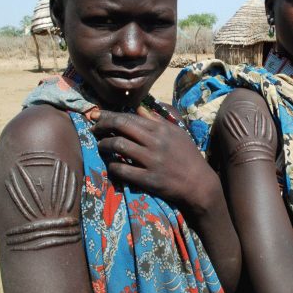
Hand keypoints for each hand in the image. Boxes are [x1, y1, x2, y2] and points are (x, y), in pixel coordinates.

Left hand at [90, 107, 220, 215]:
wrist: (199, 183)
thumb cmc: (188, 156)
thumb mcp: (177, 133)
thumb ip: (157, 121)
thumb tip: (140, 109)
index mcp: (161, 129)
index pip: (129, 116)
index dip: (110, 115)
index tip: (98, 115)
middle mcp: (155, 142)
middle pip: (121, 126)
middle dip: (102, 124)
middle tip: (93, 128)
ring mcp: (151, 160)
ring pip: (119, 145)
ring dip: (104, 144)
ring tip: (100, 145)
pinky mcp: (148, 179)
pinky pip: (123, 169)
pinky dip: (112, 165)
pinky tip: (110, 164)